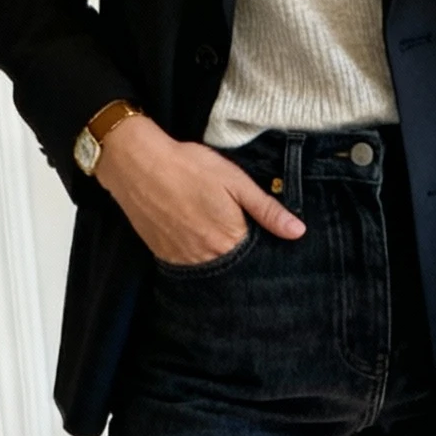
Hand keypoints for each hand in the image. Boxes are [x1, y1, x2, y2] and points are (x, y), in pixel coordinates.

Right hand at [95, 115, 304, 264]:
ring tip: (217, 236)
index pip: (257, 260)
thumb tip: (297, 232)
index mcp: (230, 240)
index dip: (264, 253)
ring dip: (220, 261)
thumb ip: (267, 209)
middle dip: (242, 260)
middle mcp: (207, 258)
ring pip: (211, 270)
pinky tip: (198, 239)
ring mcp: (183, 260)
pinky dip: (198, 258)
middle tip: (239, 237)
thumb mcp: (236, 181)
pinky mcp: (164, 256)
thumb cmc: (189, 167)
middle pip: (235, 270)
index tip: (267, 243)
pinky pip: (188, 267)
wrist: (138, 165)